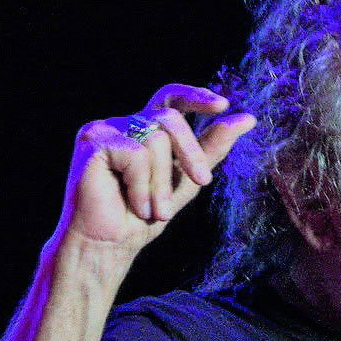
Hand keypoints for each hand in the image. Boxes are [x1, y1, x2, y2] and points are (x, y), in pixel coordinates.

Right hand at [53, 84, 255, 257]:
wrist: (110, 243)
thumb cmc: (146, 214)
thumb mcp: (188, 179)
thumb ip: (213, 148)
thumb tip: (247, 118)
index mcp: (147, 129)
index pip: (172, 99)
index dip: (196, 96)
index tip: (223, 105)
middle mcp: (126, 123)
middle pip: (170, 120)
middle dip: (191, 154)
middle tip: (203, 182)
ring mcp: (106, 128)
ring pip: (155, 140)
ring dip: (161, 184)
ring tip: (154, 210)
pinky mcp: (92, 140)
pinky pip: (135, 154)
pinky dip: (142, 186)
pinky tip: (136, 205)